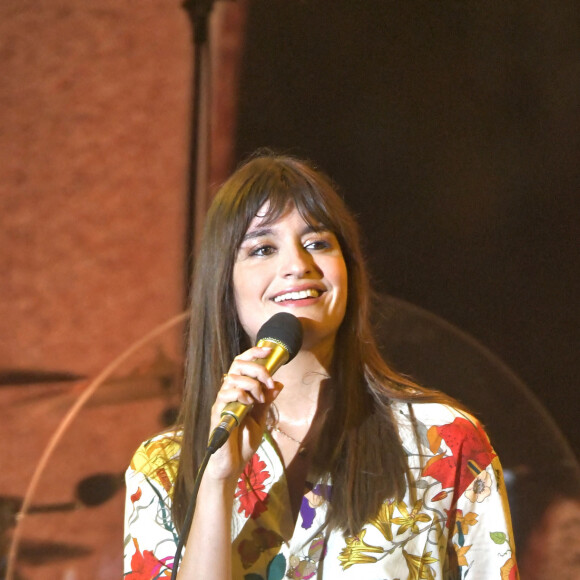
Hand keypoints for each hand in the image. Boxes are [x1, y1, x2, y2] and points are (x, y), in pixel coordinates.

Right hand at [206, 346, 282, 481]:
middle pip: (237, 364)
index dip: (254, 353)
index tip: (269, 351)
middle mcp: (229, 392)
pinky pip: (226, 394)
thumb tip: (278, 385)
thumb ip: (266, 402)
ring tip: (259, 400)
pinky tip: (248, 404)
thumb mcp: (260, 420)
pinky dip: (240, 394)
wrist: (232, 465)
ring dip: (252, 385)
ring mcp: (222, 402)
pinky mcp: (217, 412)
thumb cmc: (243, 443)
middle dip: (257, 368)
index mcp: (239, 391)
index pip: (243, 364)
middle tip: (269, 381)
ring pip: (234, 378)